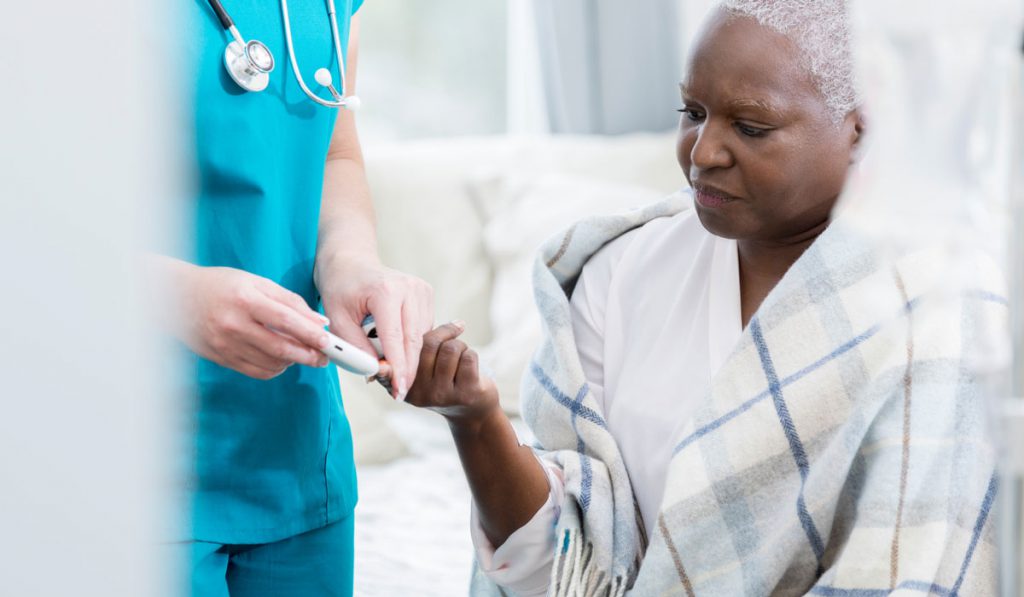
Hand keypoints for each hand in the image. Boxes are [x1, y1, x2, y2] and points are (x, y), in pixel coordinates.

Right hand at [174, 263, 330, 378]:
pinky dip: (274, 368)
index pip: (285, 321)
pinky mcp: (220, 358)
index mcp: (245, 299)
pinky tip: (281, 360)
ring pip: (270, 363)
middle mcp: (234, 324)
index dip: (309, 334)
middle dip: (308, 355)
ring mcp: (225, 344)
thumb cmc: (220, 285)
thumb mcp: (256, 282)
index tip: (327, 342)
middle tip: (323, 357)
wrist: (175, 296)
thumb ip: (289, 301)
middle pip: (280, 347)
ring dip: (292, 362)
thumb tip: (318, 321)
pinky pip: (256, 371)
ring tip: (302, 354)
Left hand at [317, 255, 433, 399]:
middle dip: (407, 370)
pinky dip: (410, 343)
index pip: (397, 339)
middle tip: (398, 393)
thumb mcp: (337, 319)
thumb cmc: (340, 287)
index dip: (399, 368)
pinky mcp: (426, 293)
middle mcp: (410, 288)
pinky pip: (423, 329)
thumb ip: (356, 347)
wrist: (350, 260)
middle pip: (414, 341)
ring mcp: (422, 289)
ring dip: (407, 357)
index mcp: (386, 291)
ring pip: (421, 337)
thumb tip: (378, 372)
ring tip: (386, 363)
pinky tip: (394, 346)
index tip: (400, 391)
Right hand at [403, 322, 499, 424]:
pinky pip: (469, 357)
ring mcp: (443, 395)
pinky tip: (470, 366)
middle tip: (452, 342)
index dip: (414, 332)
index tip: (417, 323)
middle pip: (431, 344)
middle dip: (446, 336)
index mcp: (402, 384)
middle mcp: (420, 392)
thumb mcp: (421, 372)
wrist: (472, 414)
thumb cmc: (445, 382)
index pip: (405, 348)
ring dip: (461, 346)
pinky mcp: (466, 394)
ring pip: (452, 349)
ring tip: (461, 356)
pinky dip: (472, 354)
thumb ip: (412, 351)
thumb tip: (413, 315)